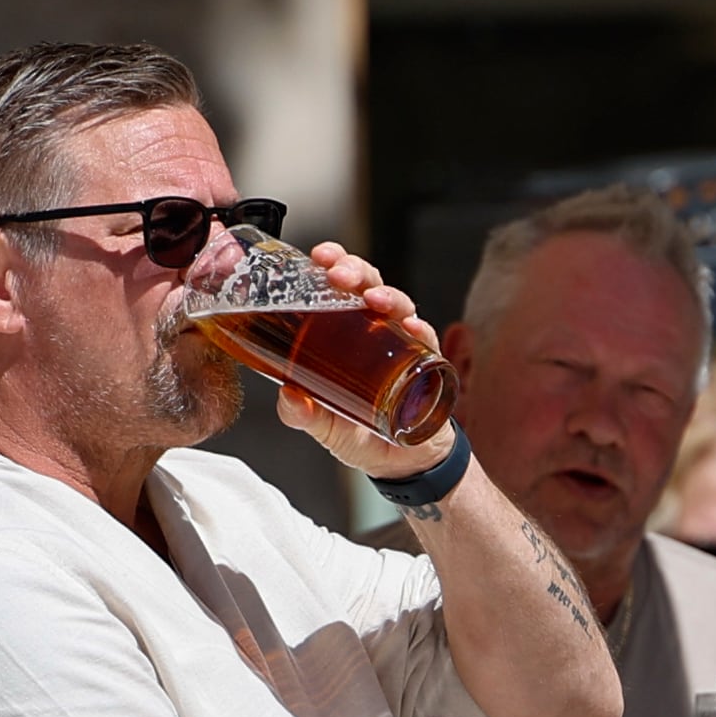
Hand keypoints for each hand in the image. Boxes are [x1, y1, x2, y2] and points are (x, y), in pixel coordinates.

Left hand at [263, 240, 451, 476]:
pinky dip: (421, 331)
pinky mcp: (428, 365)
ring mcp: (403, 344)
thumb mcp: (323, 425)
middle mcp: (375, 330)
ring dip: (387, 295)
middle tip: (338, 274)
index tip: (317, 256)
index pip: (340, 286)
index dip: (332, 264)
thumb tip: (288, 396)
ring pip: (399, 305)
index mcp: (346, 331)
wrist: (399, 460)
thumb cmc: (359, 430)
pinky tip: (412, 328)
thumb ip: (301, 414)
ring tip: (373, 299)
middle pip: (369, 284)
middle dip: (355, 271)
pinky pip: (427, 340)